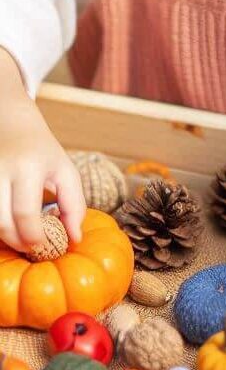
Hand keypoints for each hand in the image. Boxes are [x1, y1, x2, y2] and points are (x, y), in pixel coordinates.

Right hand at [0, 50, 84, 250]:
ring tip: (20, 235)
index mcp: (29, 167)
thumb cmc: (42, 151)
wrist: (11, 123)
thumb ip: (75, 205)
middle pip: (2, 222)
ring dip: (4, 236)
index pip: (26, 213)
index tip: (44, 246)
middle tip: (32, 246)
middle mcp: (0, 170)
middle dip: (17, 242)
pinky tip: (8, 221)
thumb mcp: (65, 171)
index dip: (34, 237)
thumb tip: (74, 239)